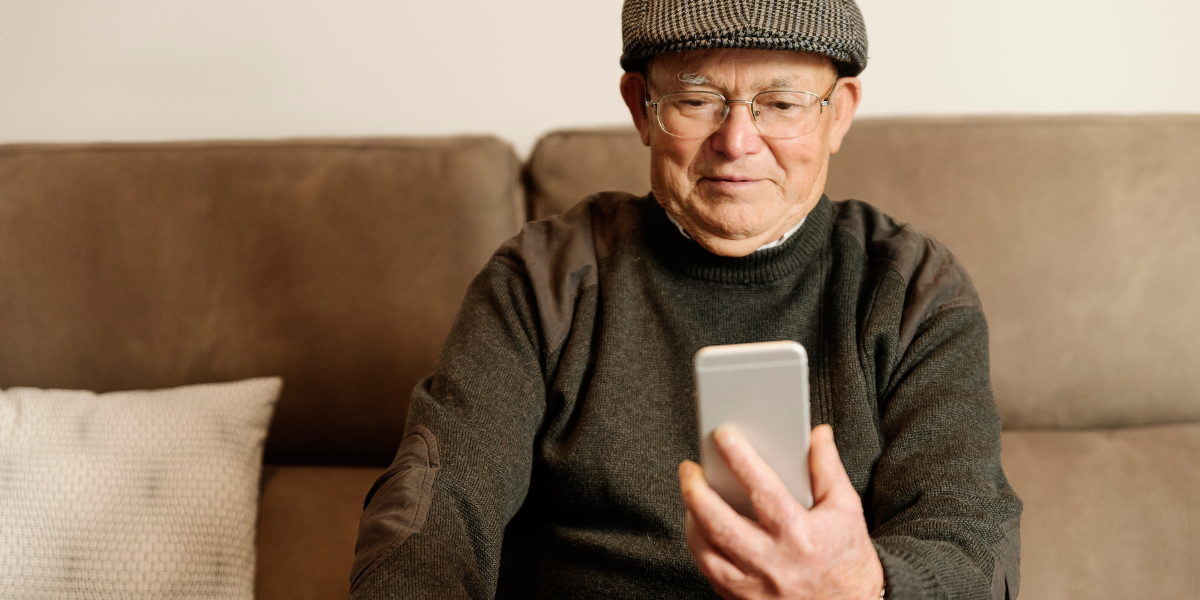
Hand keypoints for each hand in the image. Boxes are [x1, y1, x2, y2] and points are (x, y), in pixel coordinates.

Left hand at [679, 424, 883, 598]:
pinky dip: (698, 545)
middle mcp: (774, 563)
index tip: (723, 436)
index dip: (741, 460)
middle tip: (689, 469)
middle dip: (697, 492)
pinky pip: (708, 571)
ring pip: (707, 551)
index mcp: (801, 536)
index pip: (764, 492)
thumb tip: (818, 434)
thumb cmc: (847, 560)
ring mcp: (755, 586)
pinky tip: (698, 525)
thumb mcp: (846, 510)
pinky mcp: (742, 599)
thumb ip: (828, 469)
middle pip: (721, 524)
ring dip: (692, 519)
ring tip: (692, 493)